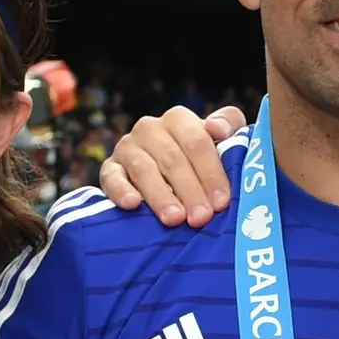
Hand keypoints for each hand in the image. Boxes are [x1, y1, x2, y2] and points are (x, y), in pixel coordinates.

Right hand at [95, 106, 241, 225]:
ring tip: (175, 219)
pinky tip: (133, 205)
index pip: (197, 142)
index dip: (211, 173)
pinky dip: (121, 190)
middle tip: (201, 218)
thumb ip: (229, 124)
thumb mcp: (220, 138)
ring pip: (144, 169)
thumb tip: (217, 128)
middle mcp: (150, 128)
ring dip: (160, 195)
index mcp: (178, 119)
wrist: (164, 174)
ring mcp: (127, 147)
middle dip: (189, 190)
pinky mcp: (110, 168)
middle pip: (172, 159)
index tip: (221, 202)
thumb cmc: (199, 158)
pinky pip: (112, 177)